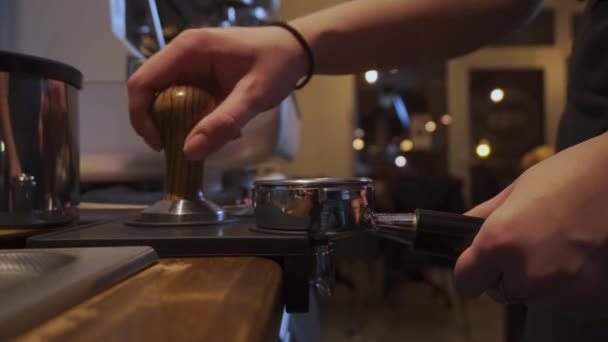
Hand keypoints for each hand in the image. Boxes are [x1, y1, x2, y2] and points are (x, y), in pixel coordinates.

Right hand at [127, 26, 306, 157]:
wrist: (295, 51)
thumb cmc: (276, 64)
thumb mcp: (253, 95)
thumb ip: (222, 122)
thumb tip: (189, 151)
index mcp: (188, 50)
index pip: (142, 82)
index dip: (141, 116)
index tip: (159, 144)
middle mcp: (183, 56)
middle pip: (151, 94)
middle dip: (163, 125)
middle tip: (186, 147)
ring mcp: (191, 67)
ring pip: (168, 102)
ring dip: (183, 125)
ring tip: (213, 137)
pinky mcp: (201, 78)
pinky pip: (187, 103)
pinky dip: (199, 121)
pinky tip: (225, 128)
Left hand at [454, 133, 607, 314]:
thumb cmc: (570, 175)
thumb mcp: (516, 190)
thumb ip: (483, 219)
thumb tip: (459, 237)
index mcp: (500, 242)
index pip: (466, 282)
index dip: (470, 270)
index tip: (476, 263)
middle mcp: (527, 272)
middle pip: (499, 290)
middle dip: (505, 272)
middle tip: (527, 241)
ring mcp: (560, 288)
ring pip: (531, 294)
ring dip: (536, 278)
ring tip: (556, 243)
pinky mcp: (586, 296)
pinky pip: (560, 297)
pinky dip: (563, 283)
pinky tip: (575, 254)